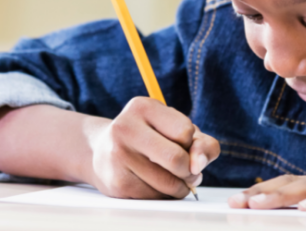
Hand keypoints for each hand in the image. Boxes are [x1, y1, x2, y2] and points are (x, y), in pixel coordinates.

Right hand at [87, 97, 220, 199]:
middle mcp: (125, 128)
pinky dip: (162, 196)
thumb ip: (202, 144)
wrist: (102, 152)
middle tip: (188, 172)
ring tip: (170, 179)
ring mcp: (118, 156)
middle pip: (176, 159)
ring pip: (168, 183)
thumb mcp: (178, 131)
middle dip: (190, 172)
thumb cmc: (150, 139)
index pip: (185, 131)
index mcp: (143, 107)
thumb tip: (198, 166)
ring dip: (179, 187)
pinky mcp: (116, 183)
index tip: (182, 145)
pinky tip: (153, 185)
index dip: (191, 144)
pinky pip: (154, 197)